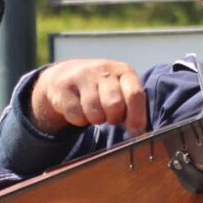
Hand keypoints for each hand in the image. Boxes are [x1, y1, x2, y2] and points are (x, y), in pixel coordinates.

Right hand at [30, 59, 146, 136]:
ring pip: (95, 113)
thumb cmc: (101, 89)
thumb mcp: (120, 90)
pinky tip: (78, 110)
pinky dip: (78, 120)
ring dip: (95, 119)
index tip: (135, 131)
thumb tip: (139, 132)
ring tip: (94, 112)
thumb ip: (132, 107)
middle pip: (115, 106)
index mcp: (123, 71)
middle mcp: (103, 70)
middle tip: (109, 116)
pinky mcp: (64, 86)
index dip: (136, 117)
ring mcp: (82, 76)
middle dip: (113, 118)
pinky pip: (76, 115)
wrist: (65, 75)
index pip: (135, 94)